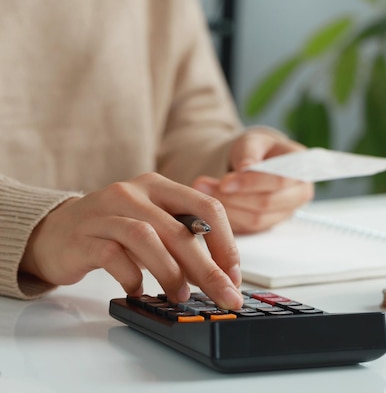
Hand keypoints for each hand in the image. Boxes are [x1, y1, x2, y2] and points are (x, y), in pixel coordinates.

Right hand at [20, 173, 242, 308]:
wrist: (53, 232)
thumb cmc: (113, 231)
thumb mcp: (153, 224)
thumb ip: (183, 239)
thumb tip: (221, 274)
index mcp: (159, 186)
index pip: (206, 207)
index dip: (226, 242)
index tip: (234, 274)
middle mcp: (133, 192)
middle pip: (180, 229)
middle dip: (207, 268)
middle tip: (223, 295)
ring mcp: (105, 212)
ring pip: (147, 238)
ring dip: (170, 272)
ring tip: (181, 296)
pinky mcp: (83, 237)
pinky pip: (113, 256)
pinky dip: (132, 277)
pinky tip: (139, 291)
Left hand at [192, 128, 313, 233]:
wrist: (253, 163)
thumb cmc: (256, 149)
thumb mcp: (252, 141)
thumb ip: (249, 153)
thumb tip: (245, 169)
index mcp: (303, 169)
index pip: (279, 180)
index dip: (251, 183)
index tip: (224, 182)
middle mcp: (300, 193)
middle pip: (267, 203)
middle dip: (233, 197)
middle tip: (203, 186)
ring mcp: (285, 212)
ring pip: (256, 219)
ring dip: (226, 208)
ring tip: (202, 191)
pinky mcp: (269, 224)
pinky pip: (248, 227)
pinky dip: (227, 218)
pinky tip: (209, 205)